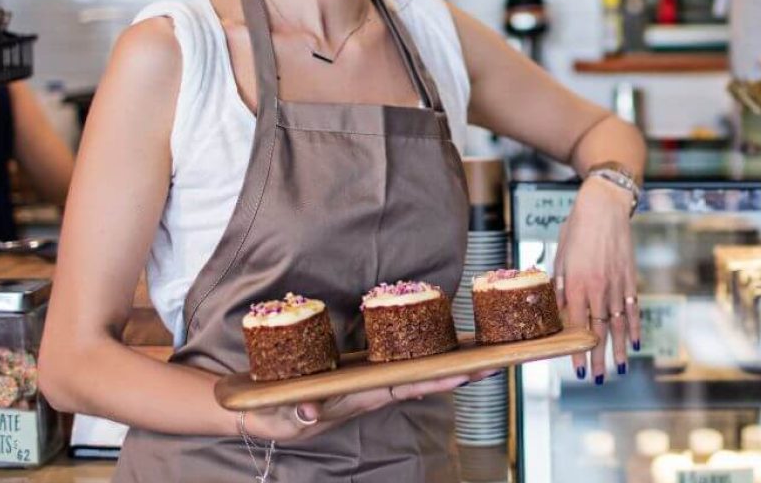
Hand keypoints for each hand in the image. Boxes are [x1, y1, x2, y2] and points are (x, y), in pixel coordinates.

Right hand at [238, 369, 496, 440]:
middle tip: (497, 361)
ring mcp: (369, 381)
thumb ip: (293, 415)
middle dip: (460, 372)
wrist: (262, 412)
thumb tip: (310, 414)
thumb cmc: (273, 415)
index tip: (467, 374)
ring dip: (449, 362)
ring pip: (417, 370)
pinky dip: (424, 352)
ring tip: (484, 351)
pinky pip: (400, 361)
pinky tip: (444, 342)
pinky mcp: (361, 372)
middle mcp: (372, 390)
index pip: (405, 387)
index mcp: (359, 398)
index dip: (436, 381)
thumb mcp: (279, 418)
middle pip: (424, 378)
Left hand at [554, 176, 638, 385]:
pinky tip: (636, 343)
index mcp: (577, 283)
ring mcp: (617, 284)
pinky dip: (635, 326)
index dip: (577, 350)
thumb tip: (555, 314)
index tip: (577, 370)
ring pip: (619, 324)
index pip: (576, 325)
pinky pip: (633, 308)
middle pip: (599, 330)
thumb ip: (559, 288)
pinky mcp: (630, 278)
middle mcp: (599, 287)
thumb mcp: (560, 257)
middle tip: (598, 378)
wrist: (605, 207)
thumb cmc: (576, 230)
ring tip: (619, 369)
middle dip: (598, 357)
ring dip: (619, 348)